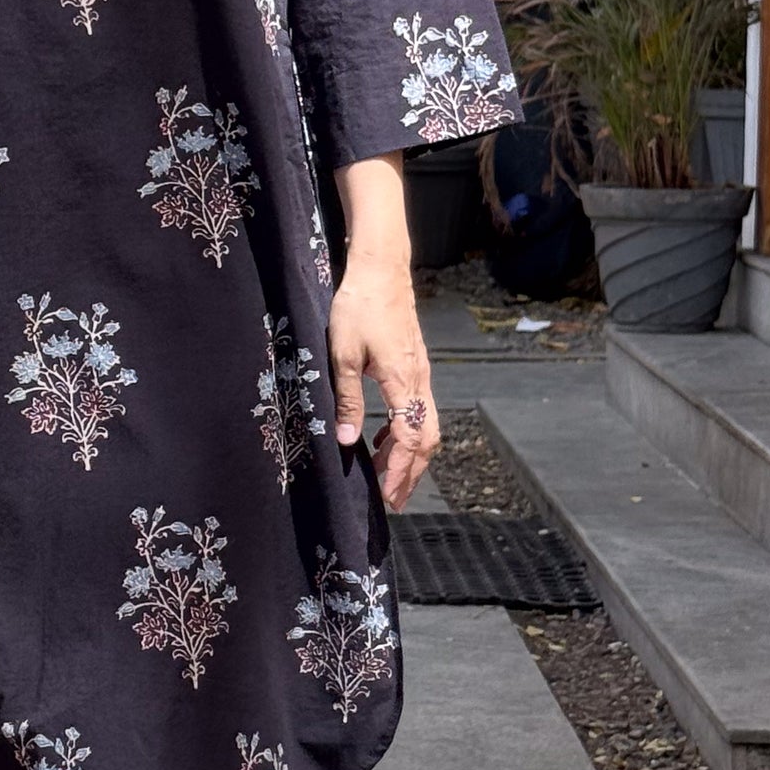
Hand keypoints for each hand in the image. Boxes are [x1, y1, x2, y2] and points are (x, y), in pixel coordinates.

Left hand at [329, 248, 437, 511]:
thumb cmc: (358, 307)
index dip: (399, 470)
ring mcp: (420, 374)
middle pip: (426, 439)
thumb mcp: (343, 356)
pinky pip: (417, 409)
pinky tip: (381, 438)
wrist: (380, 270)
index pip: (409, 439)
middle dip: (411, 472)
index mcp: (403, 381)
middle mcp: (419, 381)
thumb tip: (348, 442)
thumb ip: (348, 400)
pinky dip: (404, 431)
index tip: (387, 495)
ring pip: (425, 426)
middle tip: (394, 500)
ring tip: (386, 476)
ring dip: (408, 454)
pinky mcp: (414, 366)